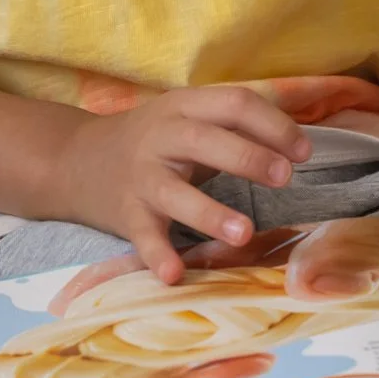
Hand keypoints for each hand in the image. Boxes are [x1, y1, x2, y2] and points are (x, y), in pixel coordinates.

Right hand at [57, 86, 311, 282]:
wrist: (74, 160)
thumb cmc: (154, 141)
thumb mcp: (188, 118)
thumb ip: (233, 127)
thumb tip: (297, 145)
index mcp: (186, 107)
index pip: (236, 103)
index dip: (273, 125)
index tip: (304, 152)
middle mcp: (162, 137)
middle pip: (208, 140)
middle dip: (250, 158)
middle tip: (284, 178)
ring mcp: (141, 177)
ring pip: (175, 193)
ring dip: (210, 212)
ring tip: (244, 233)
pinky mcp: (124, 214)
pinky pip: (143, 236)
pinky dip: (157, 255)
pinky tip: (175, 274)